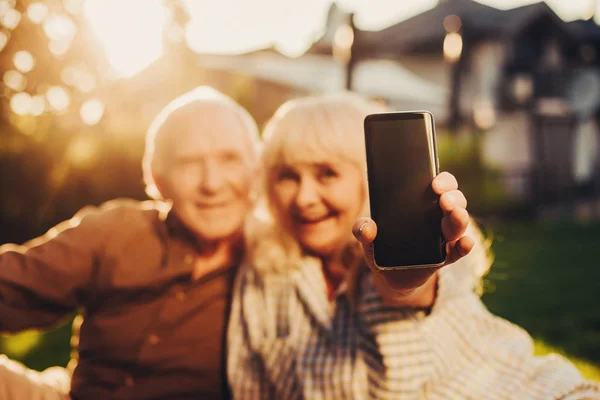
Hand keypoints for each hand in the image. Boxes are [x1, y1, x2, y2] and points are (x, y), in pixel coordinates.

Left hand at [352, 172, 473, 306]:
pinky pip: (460, 250)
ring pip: (459, 223)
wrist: (390, 275)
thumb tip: (368, 227)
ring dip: (460, 218)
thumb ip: (362, 229)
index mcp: (422, 204)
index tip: (434, 183)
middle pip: (455, 200)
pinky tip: (465, 242)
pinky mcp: (446, 257)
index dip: (443, 181)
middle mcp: (438, 216)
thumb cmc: (382, 247)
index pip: (441, 185)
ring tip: (455, 214)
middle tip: (444, 199)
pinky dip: (465, 246)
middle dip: (453, 197)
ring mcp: (444, 237)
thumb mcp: (368, 238)